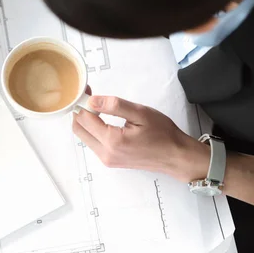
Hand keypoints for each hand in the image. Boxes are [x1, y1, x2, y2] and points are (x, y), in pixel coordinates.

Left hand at [72, 94, 209, 182]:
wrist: (175, 156)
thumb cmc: (163, 134)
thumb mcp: (141, 113)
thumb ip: (114, 106)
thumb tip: (92, 100)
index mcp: (112, 141)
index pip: (84, 118)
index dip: (83, 102)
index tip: (88, 90)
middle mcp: (105, 153)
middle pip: (78, 129)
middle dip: (80, 111)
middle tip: (90, 97)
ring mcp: (106, 159)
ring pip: (84, 137)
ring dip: (86, 121)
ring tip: (98, 107)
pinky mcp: (109, 161)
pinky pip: (92, 143)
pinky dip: (92, 130)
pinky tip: (103, 120)